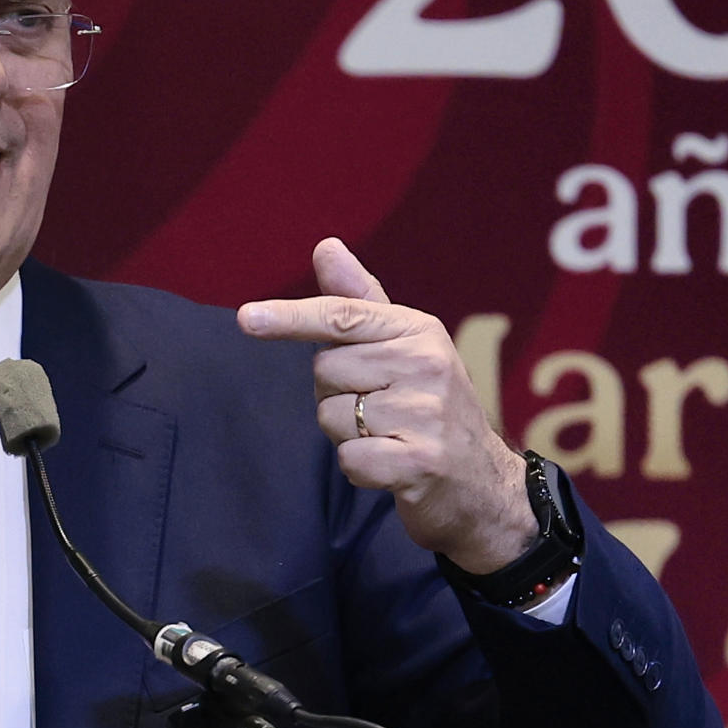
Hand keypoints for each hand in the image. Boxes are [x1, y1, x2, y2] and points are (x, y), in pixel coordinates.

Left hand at [237, 237, 536, 573]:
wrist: (481, 481)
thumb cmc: (427, 404)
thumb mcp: (402, 346)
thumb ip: (358, 302)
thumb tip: (325, 246)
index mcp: (418, 330)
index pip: (342, 316)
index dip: (290, 317)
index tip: (246, 318)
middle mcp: (427, 365)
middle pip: (325, 371)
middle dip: (337, 393)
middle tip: (380, 407)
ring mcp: (427, 414)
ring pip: (331, 416)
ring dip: (346, 433)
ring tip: (389, 435)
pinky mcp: (421, 462)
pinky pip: (348, 459)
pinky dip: (359, 468)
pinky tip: (391, 465)